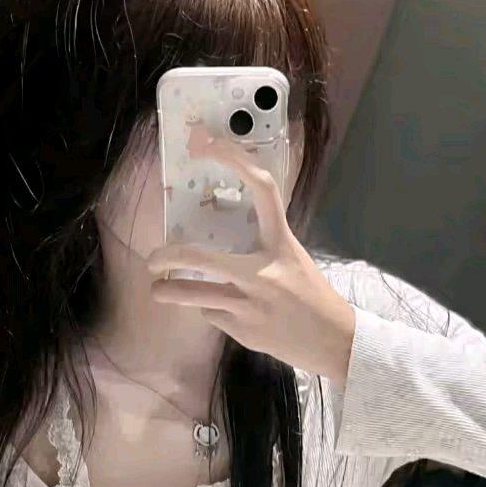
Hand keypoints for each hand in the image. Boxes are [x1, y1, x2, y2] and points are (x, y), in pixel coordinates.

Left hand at [146, 127, 356, 385]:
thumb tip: (218, 239)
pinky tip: (225, 312)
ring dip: (168, 292)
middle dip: (168, 257)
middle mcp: (263, 272)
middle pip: (201, 258)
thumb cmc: (311, 295)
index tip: (207, 145)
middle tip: (153, 258)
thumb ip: (261, 247)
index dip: (235, 160)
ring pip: (194, 295)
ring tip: (158, 289)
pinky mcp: (243, 330)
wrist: (332, 341)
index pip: (262, 190)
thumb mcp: (292, 259)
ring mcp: (249, 304)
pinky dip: (211, 311)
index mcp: (281, 244)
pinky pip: (212, 315)